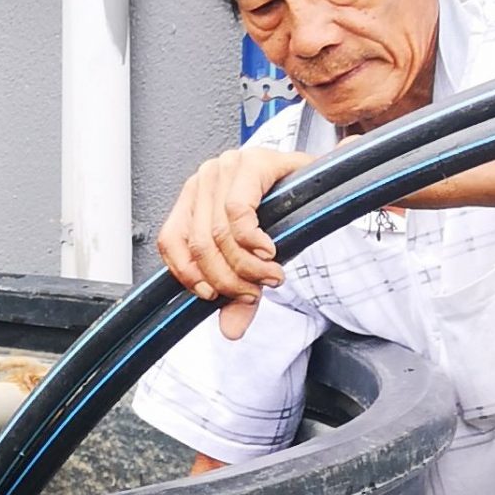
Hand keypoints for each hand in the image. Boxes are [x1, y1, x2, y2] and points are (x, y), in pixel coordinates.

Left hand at [157, 145, 316, 336]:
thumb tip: (230, 331)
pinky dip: (252, 241)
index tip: (210, 296)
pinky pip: (239, 212)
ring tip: (269, 277)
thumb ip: (237, 294)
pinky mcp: (251, 163)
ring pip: (218, 233)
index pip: (170, 241)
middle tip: (253, 292)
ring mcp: (225, 168)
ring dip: (246, 266)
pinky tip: (269, 252)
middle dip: (227, 279)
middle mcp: (204, 180)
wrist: (323, 185)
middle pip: (199, 244)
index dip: (187, 274)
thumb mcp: (254, 259)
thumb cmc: (284, 215)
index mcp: (194, 199)